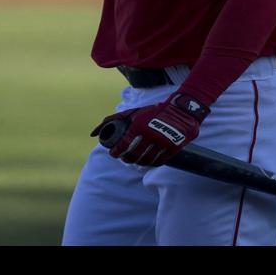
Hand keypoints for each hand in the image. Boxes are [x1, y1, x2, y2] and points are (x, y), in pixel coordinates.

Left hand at [95, 93, 211, 166]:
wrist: (182, 110)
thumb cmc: (154, 111)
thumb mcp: (134, 112)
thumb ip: (113, 120)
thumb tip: (93, 134)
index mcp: (139, 126)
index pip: (123, 146)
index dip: (116, 153)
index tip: (114, 153)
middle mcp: (150, 135)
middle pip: (133, 155)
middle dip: (126, 158)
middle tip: (124, 158)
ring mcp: (162, 143)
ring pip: (146, 160)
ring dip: (138, 162)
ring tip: (135, 160)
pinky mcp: (172, 148)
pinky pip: (158, 162)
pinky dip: (151, 163)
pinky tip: (147, 162)